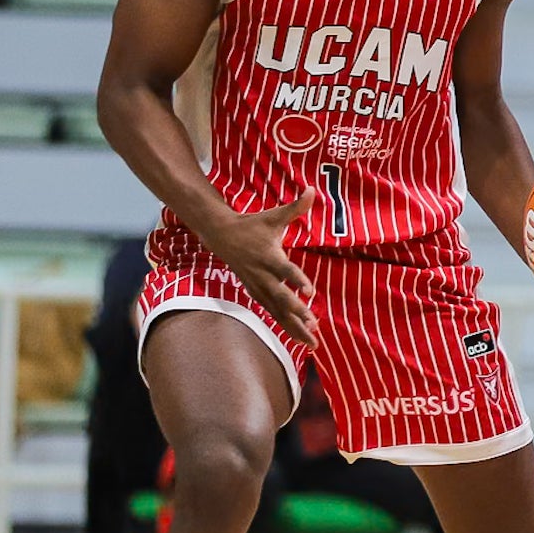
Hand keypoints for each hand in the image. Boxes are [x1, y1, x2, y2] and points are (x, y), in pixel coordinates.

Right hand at [206, 192, 317, 345]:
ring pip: (276, 310)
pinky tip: (300, 337)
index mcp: (268, 256)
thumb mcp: (274, 215)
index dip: (297, 280)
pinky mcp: (254, 291)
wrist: (219, 234)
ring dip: (293, 326)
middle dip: (297, 313)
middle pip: (280, 297)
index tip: (310, 292)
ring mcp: (256, 285)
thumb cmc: (252, 224)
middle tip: (314, 326)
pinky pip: (271, 311)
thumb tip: (312, 189)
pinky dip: (285, 324)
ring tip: (312, 342)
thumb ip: (296, 207)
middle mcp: (262, 274)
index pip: (285, 270)